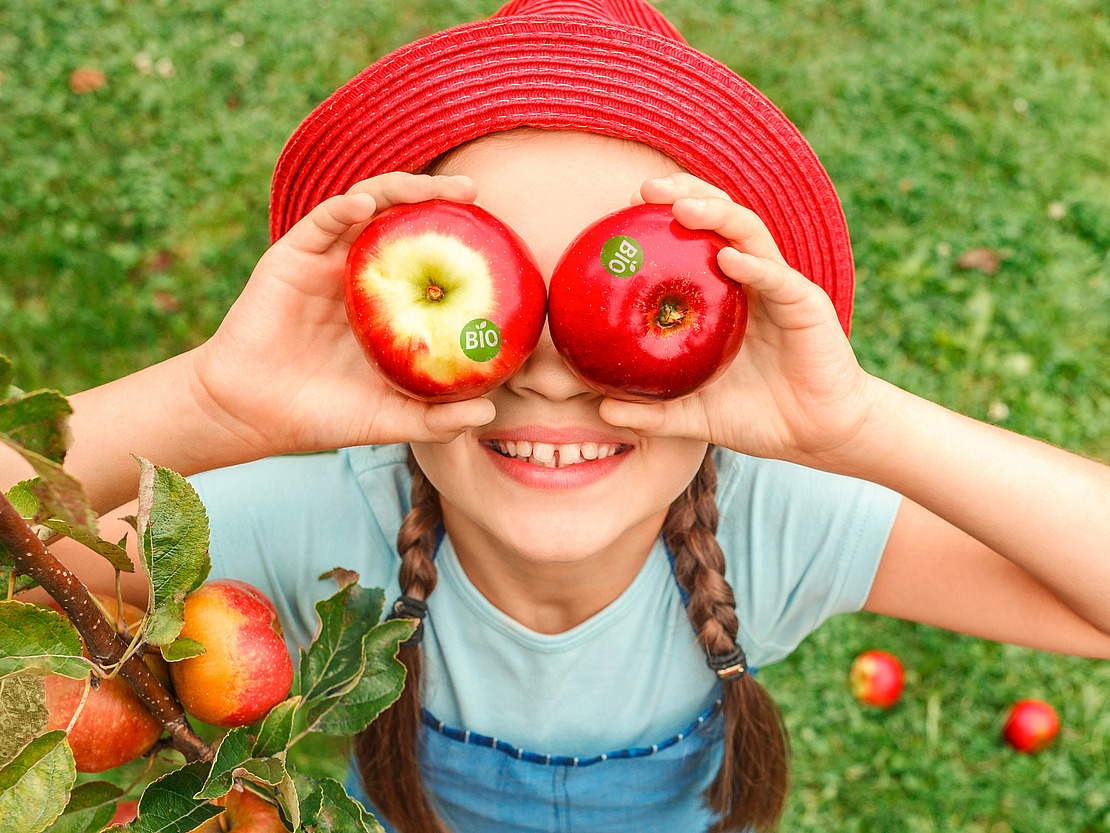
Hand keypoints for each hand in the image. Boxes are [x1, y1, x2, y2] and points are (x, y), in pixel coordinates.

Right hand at [188, 173, 494, 459]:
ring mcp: (327, 263)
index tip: (502, 239)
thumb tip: (490, 414)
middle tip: (474, 191)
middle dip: (438, 197)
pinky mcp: (291, 258)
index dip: (461, 244)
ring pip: (367, 208)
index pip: (428, 261)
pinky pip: (322, 221)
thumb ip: (437, 419)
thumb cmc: (323, 415)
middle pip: (403, 222)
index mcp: (385, 305)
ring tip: (435, 186)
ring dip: (401, 189)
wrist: (252, 415)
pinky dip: (345, 206)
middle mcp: (360, 275)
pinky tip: (367, 202)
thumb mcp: (390, 418)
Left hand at [600, 174, 876, 466]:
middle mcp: (752, 280)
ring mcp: (781, 288)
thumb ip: (653, 411)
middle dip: (687, 193)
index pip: (696, 239)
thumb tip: (602, 411)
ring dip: (717, 213)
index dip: (665, 216)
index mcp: (726, 295)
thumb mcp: (695, 415)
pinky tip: (728, 258)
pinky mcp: (806, 306)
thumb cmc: (757, 417)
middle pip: (721, 219)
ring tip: (682, 207)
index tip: (625, 207)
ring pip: (750, 234)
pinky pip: (778, 278)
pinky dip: (753, 265)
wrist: (816, 435)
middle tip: (646, 189)